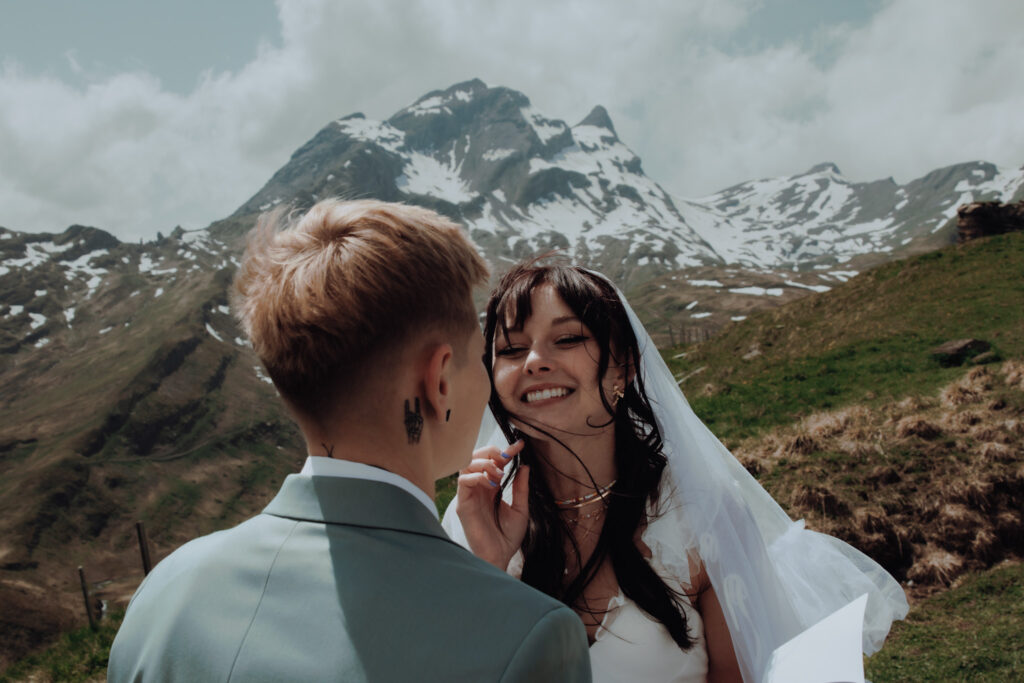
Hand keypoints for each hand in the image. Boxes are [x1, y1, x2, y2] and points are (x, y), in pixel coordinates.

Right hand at [455, 440, 528, 569]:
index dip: (506, 451)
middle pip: (476, 457)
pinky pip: (462, 481)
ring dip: (483, 463)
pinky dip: (476, 476)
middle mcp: (479, 488)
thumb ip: (521, 488)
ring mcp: (469, 495)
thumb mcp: (521, 508)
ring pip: (466, 465)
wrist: (500, 556)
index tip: (520, 444)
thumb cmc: (508, 536)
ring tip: (499, 473)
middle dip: (490, 451)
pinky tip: (490, 483)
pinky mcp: (463, 504)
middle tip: (505, 456)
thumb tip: (525, 466)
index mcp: (491, 487)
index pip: (495, 462)